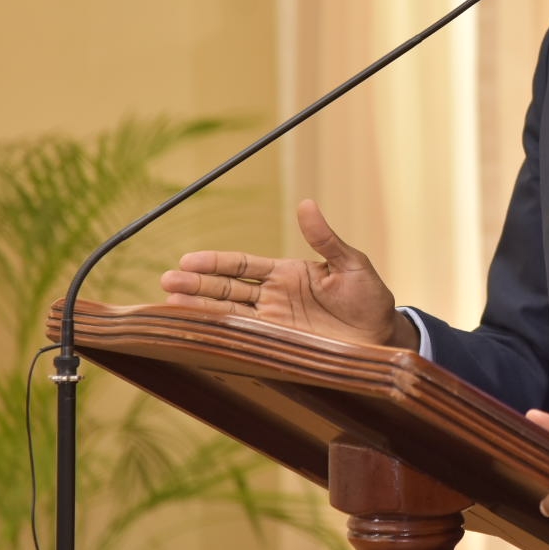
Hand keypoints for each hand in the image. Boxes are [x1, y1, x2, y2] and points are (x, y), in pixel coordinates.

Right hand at [159, 198, 414, 347]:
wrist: (383, 337)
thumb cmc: (370, 298)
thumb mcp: (352, 265)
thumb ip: (326, 240)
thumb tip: (307, 203)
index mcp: (288, 273)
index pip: (243, 265)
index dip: (216, 263)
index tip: (188, 260)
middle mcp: (274, 297)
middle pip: (227, 289)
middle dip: (196, 285)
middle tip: (166, 281)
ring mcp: (273, 322)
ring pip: (228, 313)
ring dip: (199, 309)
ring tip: (168, 303)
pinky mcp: (278, 346)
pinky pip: (244, 338)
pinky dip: (220, 336)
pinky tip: (196, 332)